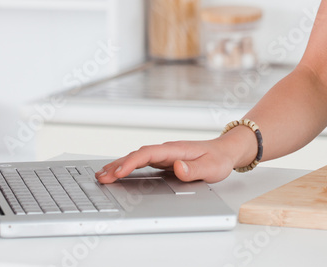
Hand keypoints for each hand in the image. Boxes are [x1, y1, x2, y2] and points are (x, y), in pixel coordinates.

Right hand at [94, 138, 237, 183]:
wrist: (225, 151)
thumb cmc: (218, 159)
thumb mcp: (211, 167)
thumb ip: (194, 169)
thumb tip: (177, 167)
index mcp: (175, 150)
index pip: (148, 154)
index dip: (132, 162)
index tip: (119, 172)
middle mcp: (166, 150)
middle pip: (137, 155)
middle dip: (118, 165)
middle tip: (101, 177)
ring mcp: (164, 155)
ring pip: (137, 158)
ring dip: (119, 166)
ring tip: (101, 176)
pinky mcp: (163, 161)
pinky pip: (141, 163)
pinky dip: (127, 167)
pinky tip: (118, 173)